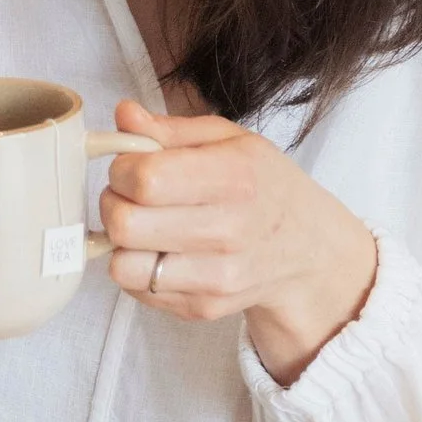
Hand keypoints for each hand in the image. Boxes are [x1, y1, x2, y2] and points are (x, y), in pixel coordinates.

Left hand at [98, 98, 377, 383]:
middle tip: (130, 196)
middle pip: (125, 225)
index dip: (123, 169)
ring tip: (143, 225)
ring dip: (121, 242)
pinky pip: (137, 289)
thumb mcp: (229, 140)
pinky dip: (137, 268)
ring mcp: (216, 277)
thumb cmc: (263, 185)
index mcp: (234, 178)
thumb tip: (123, 114)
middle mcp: (228, 232)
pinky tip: (160, 250)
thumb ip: (170, 129)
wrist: (307, 250)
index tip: (132, 166)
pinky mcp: (202, 307)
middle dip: (113, 203)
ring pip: (123, 266)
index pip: (145, 179)